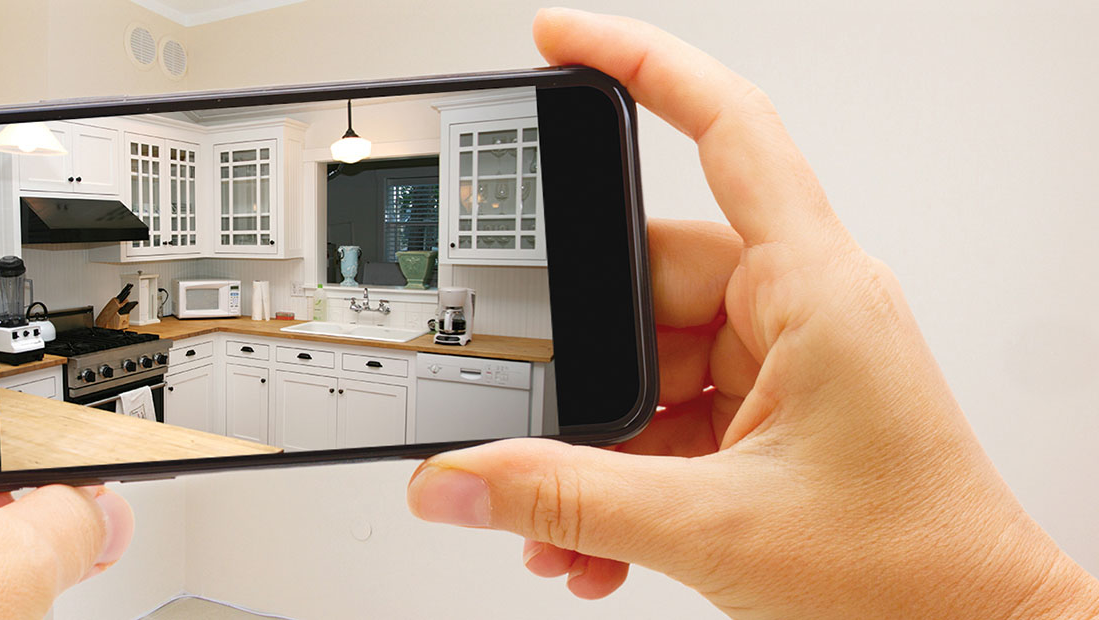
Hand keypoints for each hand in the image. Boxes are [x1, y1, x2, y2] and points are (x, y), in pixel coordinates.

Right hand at [407, 9, 1098, 617]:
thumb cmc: (912, 572)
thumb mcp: (712, 528)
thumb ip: (564, 499)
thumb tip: (460, 478)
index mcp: (811, 289)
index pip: (729, 129)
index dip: (641, 66)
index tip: (560, 42)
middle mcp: (796, 309)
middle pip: (644, 280)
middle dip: (575, 359)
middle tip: (518, 403)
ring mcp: (779, 364)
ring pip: (647, 365)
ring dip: (593, 438)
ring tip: (559, 508)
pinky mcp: (763, 416)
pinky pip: (665, 416)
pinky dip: (621, 470)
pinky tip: (593, 531)